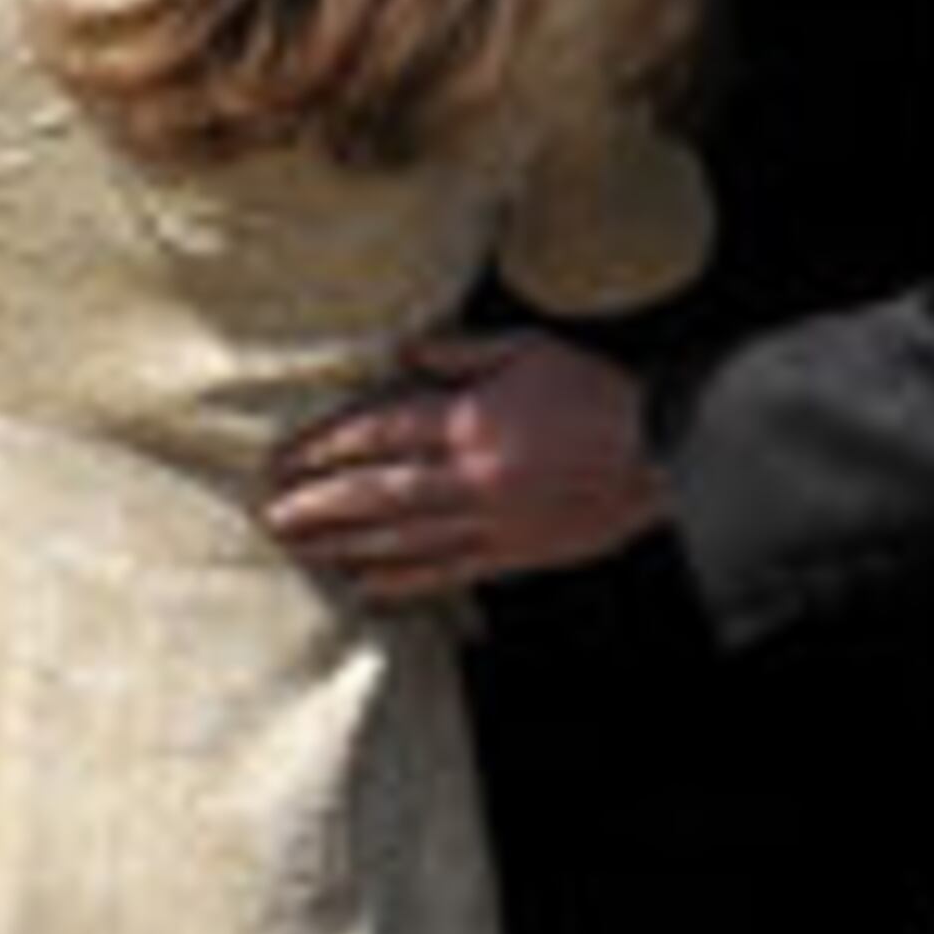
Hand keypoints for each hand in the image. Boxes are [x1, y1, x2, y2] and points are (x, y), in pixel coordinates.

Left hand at [263, 330, 665, 598]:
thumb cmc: (596, 391)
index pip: (378, 433)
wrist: (662, 449)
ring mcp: (491, 521)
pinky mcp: (514, 552)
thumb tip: (404, 349)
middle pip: (377, 493)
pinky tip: (363, 585)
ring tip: (299, 550)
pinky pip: (446, 571)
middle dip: (318, 505)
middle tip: (271, 515)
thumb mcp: (529, 349)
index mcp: (469, 420)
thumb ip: (461, 353)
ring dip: (344, 545)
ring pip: (402, 538)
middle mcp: (471, 476)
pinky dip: (401, 580)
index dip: (325, 446)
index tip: (285, 457)